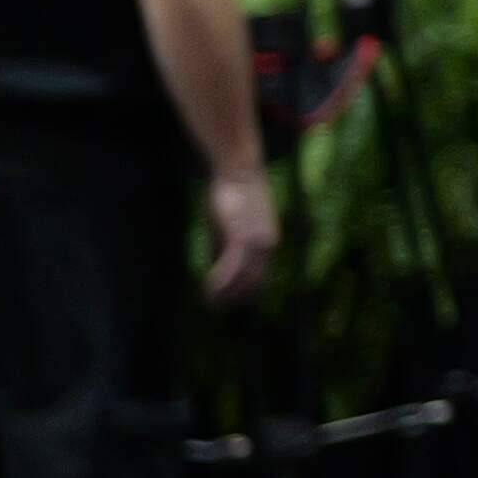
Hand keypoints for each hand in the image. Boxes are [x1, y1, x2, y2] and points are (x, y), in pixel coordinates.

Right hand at [200, 166, 276, 306]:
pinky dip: (221, 280)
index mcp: (268, 243)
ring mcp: (257, 240)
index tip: (224, 304)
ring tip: (209, 301)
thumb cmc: (232, 197)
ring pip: (244, 278)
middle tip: (214, 307)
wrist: (238, 170)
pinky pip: (233, 265)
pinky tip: (209, 288)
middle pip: (254, 284)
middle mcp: (268, 244)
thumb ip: (227, 248)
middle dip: (234, 299)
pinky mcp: (242, 234)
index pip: (259, 279)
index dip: (242, 295)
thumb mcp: (230, 228)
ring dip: (226, 293)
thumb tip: (220, 270)